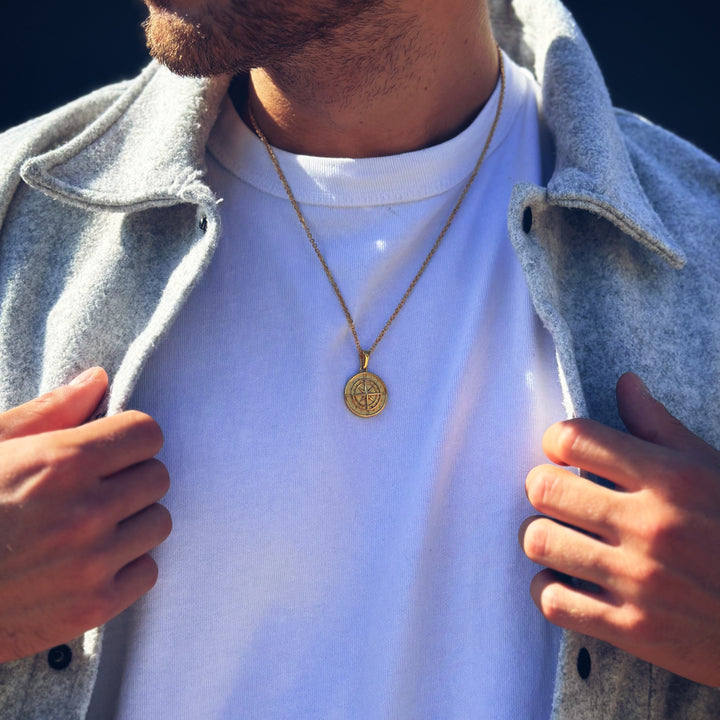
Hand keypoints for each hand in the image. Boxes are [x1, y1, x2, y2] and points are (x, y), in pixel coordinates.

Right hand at [0, 368, 170, 662]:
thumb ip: (50, 412)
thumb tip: (98, 379)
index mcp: (62, 462)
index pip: (147, 433)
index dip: (129, 437)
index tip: (112, 449)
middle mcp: (86, 510)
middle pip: (158, 476)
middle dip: (132, 476)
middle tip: (97, 488)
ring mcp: (92, 562)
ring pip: (158, 522)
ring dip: (132, 521)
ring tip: (92, 526)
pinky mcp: (92, 606)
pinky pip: (147, 571)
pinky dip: (126, 566)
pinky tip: (91, 563)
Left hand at [520, 372, 719, 686]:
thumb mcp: (711, 471)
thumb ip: (660, 427)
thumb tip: (624, 382)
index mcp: (671, 479)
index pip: (573, 437)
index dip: (557, 440)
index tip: (564, 453)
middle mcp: (652, 526)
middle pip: (543, 487)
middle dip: (542, 488)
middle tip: (557, 496)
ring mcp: (641, 580)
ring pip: (538, 541)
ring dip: (540, 537)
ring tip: (558, 537)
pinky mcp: (634, 630)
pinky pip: (552, 601)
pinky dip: (547, 588)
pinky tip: (564, 580)